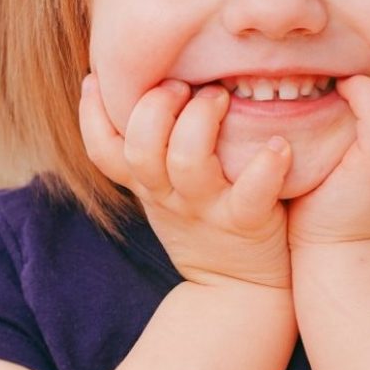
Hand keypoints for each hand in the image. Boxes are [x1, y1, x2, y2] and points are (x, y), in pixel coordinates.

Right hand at [78, 73, 293, 290]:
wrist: (238, 292)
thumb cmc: (203, 224)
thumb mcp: (163, 193)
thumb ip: (151, 149)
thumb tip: (141, 88)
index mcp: (146, 184)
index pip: (102, 150)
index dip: (91, 114)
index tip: (96, 77)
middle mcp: (168, 195)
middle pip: (140, 148)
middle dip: (155, 106)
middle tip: (181, 85)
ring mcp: (205, 209)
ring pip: (187, 163)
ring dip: (201, 121)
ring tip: (221, 96)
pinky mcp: (245, 223)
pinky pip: (251, 194)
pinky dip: (266, 166)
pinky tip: (278, 145)